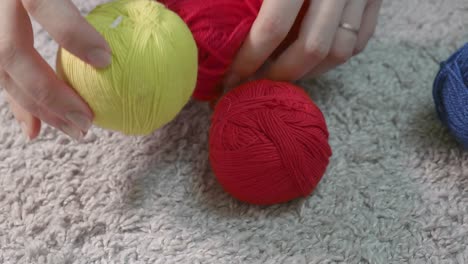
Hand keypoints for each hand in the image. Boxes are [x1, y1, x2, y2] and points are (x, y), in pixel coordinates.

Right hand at [0, 0, 111, 140]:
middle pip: (11, 51)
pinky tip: (36, 130)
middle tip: (87, 120)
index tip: (105, 60)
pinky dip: (19, 105)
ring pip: (2, 71)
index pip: (40, 3)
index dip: (70, 33)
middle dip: (49, 92)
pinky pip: (0, 75)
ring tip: (76, 131)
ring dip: (38, 108)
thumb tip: (152, 7)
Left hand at [224, 0, 381, 87]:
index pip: (272, 28)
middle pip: (312, 48)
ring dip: (310, 72)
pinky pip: (361, 39)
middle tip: (258, 84)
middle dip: (280, 74)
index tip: (232, 77)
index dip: (249, 59)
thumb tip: (195, 6)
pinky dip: (336, 58)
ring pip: (341, 50)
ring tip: (284, 76)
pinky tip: (312, 61)